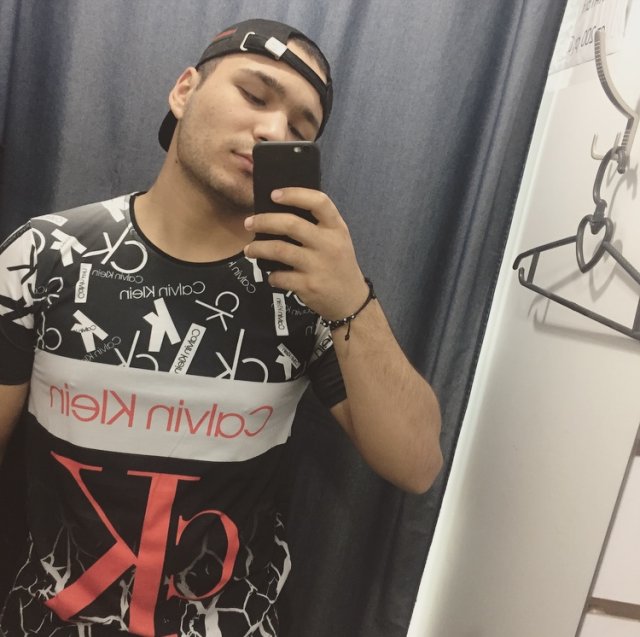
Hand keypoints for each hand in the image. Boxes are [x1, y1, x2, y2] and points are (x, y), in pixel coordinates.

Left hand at [243, 188, 368, 318]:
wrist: (350, 300)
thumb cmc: (339, 264)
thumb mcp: (337, 240)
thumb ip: (318, 225)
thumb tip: (280, 211)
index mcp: (336, 229)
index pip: (319, 202)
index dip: (294, 194)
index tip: (274, 194)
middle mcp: (328, 245)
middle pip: (291, 224)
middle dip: (264, 221)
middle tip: (249, 223)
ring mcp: (318, 266)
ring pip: (279, 250)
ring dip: (258, 248)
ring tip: (249, 250)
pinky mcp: (308, 286)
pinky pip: (279, 276)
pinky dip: (271, 276)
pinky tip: (271, 276)